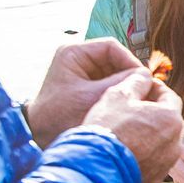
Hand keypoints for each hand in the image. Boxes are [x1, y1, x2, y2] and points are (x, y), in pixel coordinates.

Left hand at [25, 40, 142, 146]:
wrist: (38, 135)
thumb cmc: (58, 116)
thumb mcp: (91, 97)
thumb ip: (119, 83)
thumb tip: (146, 76)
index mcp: (73, 53)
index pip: (111, 47)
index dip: (129, 60)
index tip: (142, 78)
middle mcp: (77, 59)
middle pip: (114, 59)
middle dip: (128, 74)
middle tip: (143, 90)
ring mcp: (82, 72)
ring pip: (114, 72)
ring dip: (125, 85)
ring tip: (136, 98)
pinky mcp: (86, 86)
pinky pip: (109, 84)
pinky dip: (118, 92)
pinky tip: (126, 104)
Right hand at [84, 75, 183, 182]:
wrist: (96, 170)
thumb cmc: (107, 132)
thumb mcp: (118, 95)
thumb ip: (136, 81)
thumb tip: (144, 76)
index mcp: (170, 118)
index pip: (170, 97)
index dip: (154, 90)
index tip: (143, 89)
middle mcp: (174, 143)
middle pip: (169, 121)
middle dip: (154, 114)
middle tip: (134, 110)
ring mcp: (166, 164)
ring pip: (162, 144)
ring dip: (149, 136)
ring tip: (127, 132)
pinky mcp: (154, 181)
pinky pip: (153, 163)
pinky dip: (144, 156)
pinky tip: (126, 152)